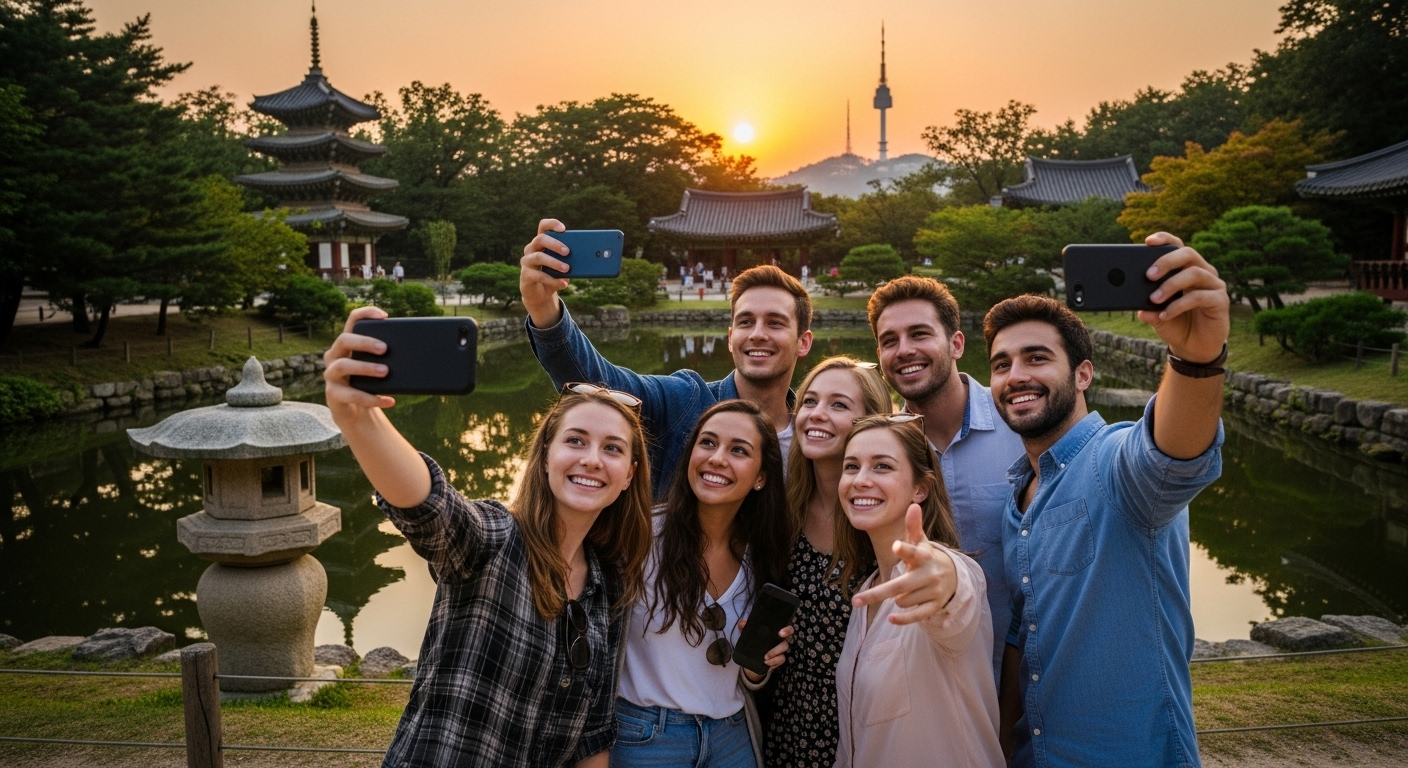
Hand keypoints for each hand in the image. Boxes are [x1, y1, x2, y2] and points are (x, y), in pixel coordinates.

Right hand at [323, 306, 394, 424]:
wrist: (357, 414)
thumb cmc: (371, 384)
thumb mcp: (379, 368)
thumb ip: (388, 357)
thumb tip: (417, 351)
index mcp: (348, 345)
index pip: (352, 321)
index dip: (365, 314)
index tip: (384, 316)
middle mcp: (335, 356)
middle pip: (344, 340)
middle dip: (364, 342)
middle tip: (384, 348)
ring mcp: (331, 375)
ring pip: (343, 366)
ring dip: (365, 368)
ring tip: (385, 372)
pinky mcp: (333, 395)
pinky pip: (351, 395)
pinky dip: (372, 398)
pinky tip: (390, 400)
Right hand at [521, 218, 569, 328]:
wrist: (540, 294)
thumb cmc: (553, 276)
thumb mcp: (563, 266)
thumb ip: (570, 260)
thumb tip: (585, 258)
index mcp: (541, 242)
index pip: (543, 226)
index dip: (552, 224)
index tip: (564, 229)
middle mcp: (531, 249)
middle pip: (540, 239)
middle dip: (555, 244)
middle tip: (567, 251)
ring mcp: (527, 261)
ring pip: (538, 257)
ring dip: (554, 262)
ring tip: (567, 269)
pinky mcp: (525, 275)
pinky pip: (539, 275)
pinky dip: (553, 280)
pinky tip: (563, 283)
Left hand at [738, 619, 793, 681]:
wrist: (751, 661)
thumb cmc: (752, 644)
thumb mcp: (747, 636)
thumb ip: (744, 628)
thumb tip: (742, 622)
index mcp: (773, 631)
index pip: (784, 624)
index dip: (787, 625)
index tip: (782, 627)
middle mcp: (779, 639)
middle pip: (789, 633)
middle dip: (787, 632)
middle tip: (780, 634)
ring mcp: (780, 649)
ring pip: (785, 646)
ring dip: (775, 651)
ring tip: (765, 656)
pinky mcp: (779, 659)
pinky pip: (781, 659)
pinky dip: (774, 661)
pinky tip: (766, 662)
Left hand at [852, 503, 956, 625]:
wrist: (954, 576)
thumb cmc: (927, 556)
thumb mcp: (921, 541)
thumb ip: (913, 526)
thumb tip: (913, 505)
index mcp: (924, 556)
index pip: (913, 552)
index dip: (904, 550)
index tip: (895, 546)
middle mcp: (929, 574)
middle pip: (899, 586)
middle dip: (876, 594)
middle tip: (855, 601)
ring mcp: (933, 591)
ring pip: (902, 600)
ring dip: (896, 598)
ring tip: (906, 589)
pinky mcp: (934, 606)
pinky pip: (916, 615)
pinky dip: (904, 619)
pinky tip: (891, 620)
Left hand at [1140, 232, 1229, 362]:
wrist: (1193, 347)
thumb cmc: (1175, 324)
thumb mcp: (1155, 314)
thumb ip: (1146, 307)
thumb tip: (1135, 306)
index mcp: (1185, 268)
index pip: (1177, 246)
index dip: (1165, 239)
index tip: (1148, 241)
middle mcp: (1202, 271)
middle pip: (1188, 254)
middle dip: (1166, 261)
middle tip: (1148, 275)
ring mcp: (1214, 285)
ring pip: (1194, 273)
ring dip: (1170, 285)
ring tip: (1153, 299)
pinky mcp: (1220, 301)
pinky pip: (1199, 296)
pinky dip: (1178, 305)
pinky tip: (1165, 314)